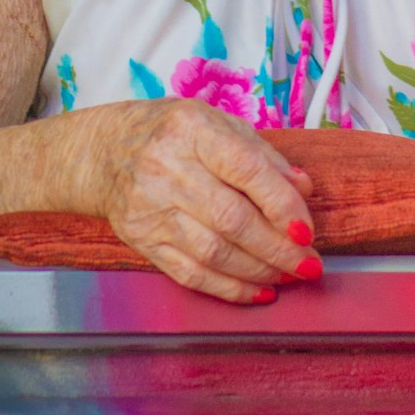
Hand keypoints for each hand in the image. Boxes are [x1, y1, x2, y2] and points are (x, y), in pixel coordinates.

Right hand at [92, 98, 317, 303]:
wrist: (106, 151)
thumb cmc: (174, 133)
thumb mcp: (219, 124)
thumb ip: (263, 155)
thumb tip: (304, 189)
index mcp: (192, 130)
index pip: (245, 168)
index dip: (281, 203)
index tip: (307, 230)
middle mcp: (167, 168)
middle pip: (231, 218)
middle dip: (277, 248)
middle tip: (309, 264)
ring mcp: (150, 208)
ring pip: (213, 252)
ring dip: (258, 270)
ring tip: (288, 275)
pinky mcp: (142, 240)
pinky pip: (190, 273)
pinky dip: (229, 287)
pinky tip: (257, 289)